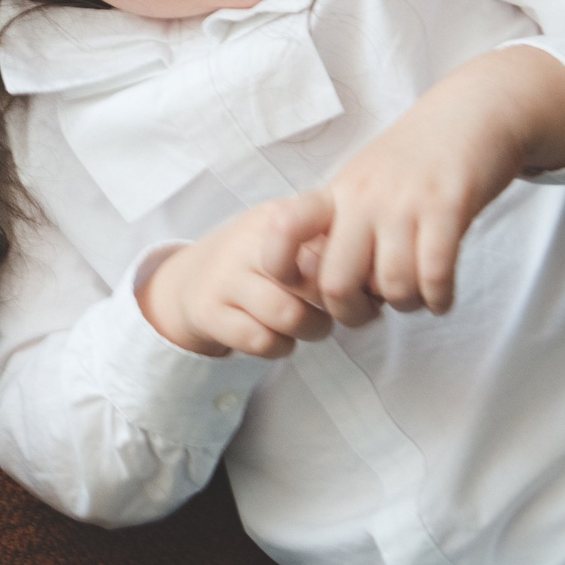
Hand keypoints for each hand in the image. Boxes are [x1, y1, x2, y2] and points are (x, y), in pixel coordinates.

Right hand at [138, 194, 335, 358]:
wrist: (188, 280)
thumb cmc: (257, 263)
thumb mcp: (288, 239)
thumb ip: (328, 249)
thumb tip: (376, 282)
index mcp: (277, 217)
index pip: (332, 248)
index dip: (351, 276)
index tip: (354, 288)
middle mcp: (248, 241)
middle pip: (315, 282)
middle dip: (336, 307)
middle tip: (336, 312)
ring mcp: (225, 276)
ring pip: (289, 315)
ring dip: (311, 330)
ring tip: (311, 326)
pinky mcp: (208, 311)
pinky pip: (261, 340)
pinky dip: (278, 347)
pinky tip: (278, 338)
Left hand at [309, 45, 564, 326]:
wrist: (472, 111)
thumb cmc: (415, 158)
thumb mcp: (362, 182)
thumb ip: (340, 227)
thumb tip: (325, 286)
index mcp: (336, 194)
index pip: (282, 231)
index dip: (284, 271)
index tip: (311, 287)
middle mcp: (363, 198)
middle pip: (336, 284)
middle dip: (355, 314)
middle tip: (374, 309)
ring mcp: (405, 202)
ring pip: (392, 287)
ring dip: (407, 305)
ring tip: (416, 296)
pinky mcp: (448, 206)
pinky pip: (435, 275)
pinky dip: (439, 299)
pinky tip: (441, 296)